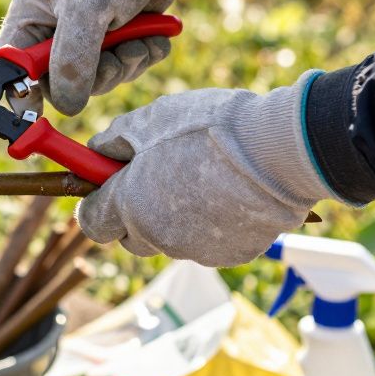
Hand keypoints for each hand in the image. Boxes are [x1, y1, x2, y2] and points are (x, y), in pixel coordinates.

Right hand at [0, 0, 236, 116]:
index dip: (24, 91)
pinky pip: (126, 68)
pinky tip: (154, 35)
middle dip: (96, 75)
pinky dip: (144, 55)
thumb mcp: (88, 9)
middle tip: (117, 58)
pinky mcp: (119, 37)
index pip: (14, 65)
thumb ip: (73, 60)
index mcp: (31, 12)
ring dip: (125, 64)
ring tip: (140, 39)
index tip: (42, 114)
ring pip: (98, 80)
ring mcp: (88, 34)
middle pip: (61, 82)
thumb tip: (67, 106)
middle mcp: (54, 26)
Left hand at [76, 74, 333, 266]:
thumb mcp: (149, 120)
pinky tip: (229, 192)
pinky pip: (209, 242)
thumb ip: (114, 140)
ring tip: (202, 175)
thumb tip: (97, 151)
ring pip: (170, 238)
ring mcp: (197, 251)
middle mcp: (158, 237)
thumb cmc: (209, 128)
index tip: (108, 182)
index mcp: (129, 206)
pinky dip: (212, 223)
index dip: (96, 201)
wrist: (283, 149)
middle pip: (131, 235)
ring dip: (174, 216)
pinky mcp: (233, 255)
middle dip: (134, 211)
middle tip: (158, 174)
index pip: (91, 222)